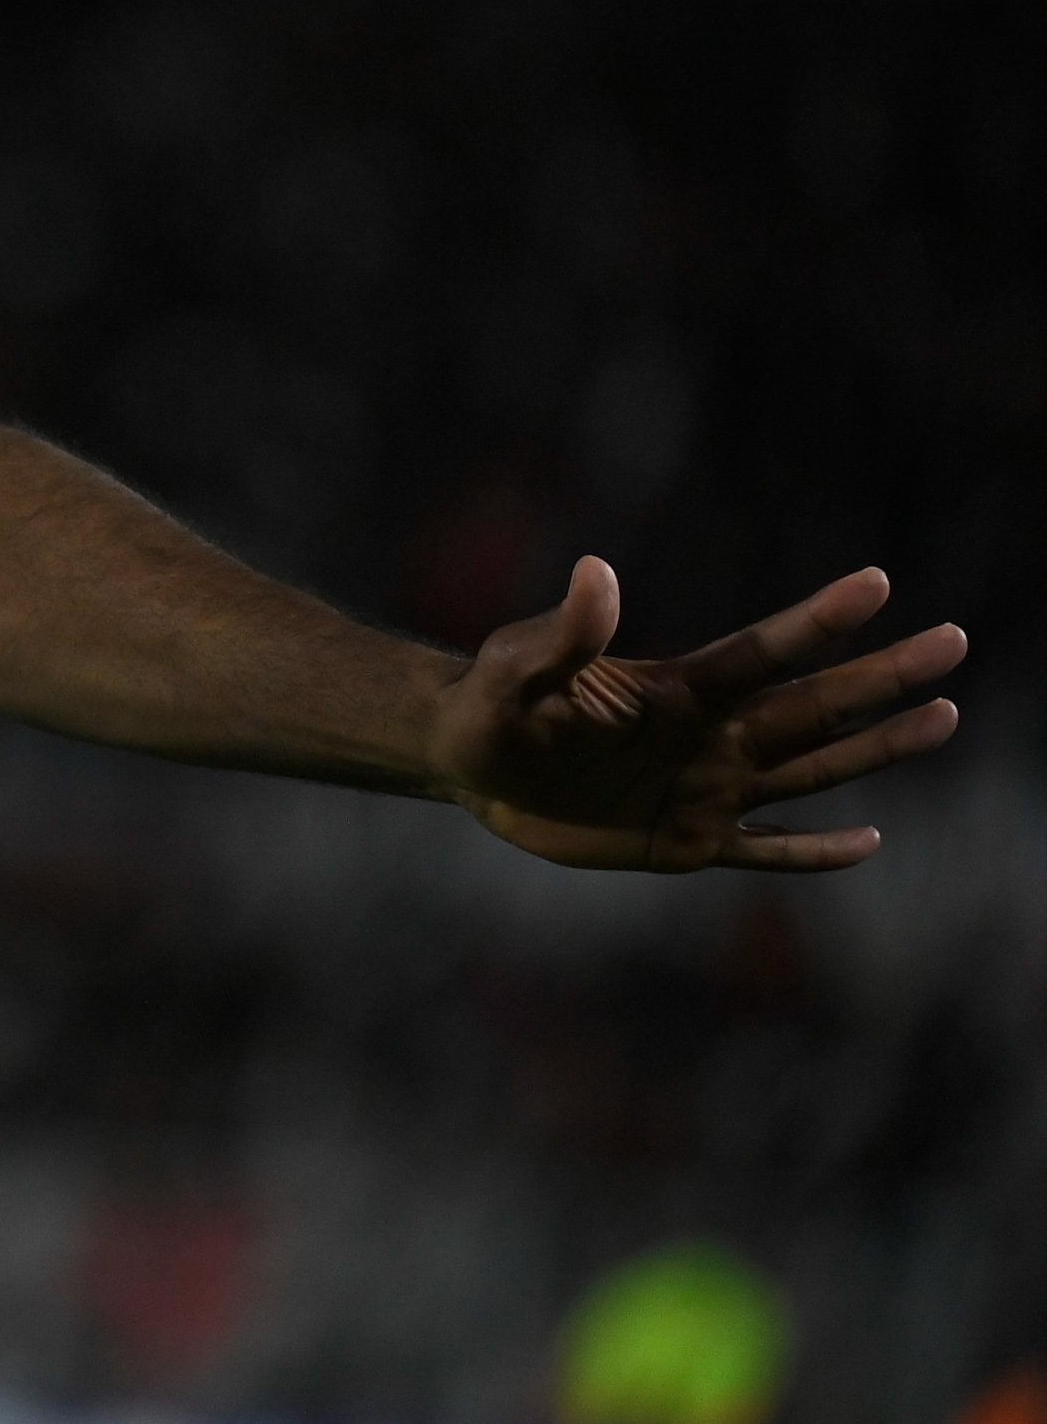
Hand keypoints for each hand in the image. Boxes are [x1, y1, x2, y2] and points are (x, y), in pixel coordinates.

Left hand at [429, 558, 963, 870]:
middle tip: (952, 642)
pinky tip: (870, 843)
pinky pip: (766, 848)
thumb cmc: (492, 701)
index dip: (816, 621)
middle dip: (884, 677)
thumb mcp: (517, 665)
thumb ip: (562, 630)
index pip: (761, 652)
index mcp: (677, 691)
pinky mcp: (687, 842)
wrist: (471, 763)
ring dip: (878, 748)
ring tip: (944, 716)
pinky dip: (816, 852)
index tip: (877, 581)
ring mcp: (706, 789)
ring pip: (812, 769)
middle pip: (813, 707)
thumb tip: (595, 570)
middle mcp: (709, 736)